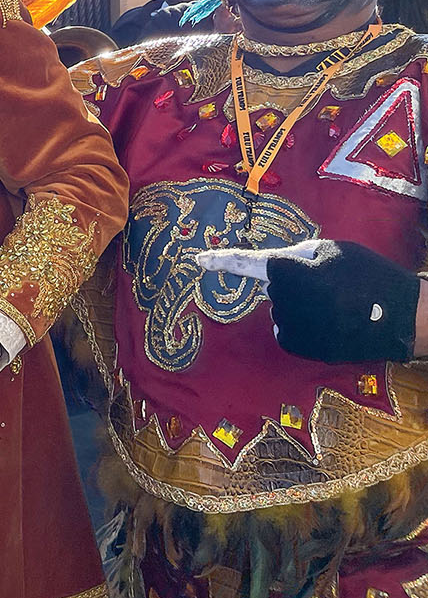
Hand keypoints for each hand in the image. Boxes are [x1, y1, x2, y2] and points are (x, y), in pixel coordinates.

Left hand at [196, 240, 420, 362]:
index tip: (198, 259)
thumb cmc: (367, 275)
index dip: (221, 261)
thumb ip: (296, 254)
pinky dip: (302, 324)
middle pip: (273, 286)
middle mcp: (282, 300)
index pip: (247, 263)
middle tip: (329, 284)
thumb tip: (275, 270)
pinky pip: (287, 329)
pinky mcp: (301, 347)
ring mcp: (291, 326)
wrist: (400, 316)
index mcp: (288, 270)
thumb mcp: (332, 250)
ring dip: (299, 304)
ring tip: (336, 304)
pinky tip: (329, 321)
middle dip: (292, 282)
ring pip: (282, 308)